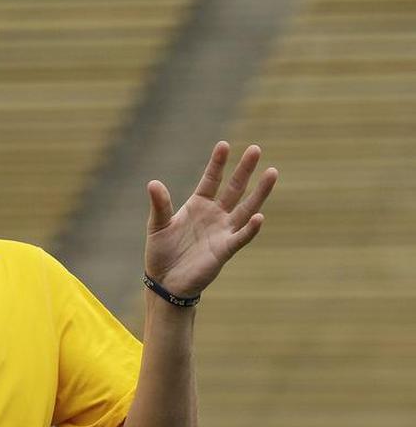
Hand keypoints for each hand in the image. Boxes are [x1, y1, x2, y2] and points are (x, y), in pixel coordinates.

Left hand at [144, 141, 277, 297]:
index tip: (224, 145)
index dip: (217, 163)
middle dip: (245, 170)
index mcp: (197, 205)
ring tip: (272, 172)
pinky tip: (260, 216)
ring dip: (259, 192)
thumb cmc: (161, 252)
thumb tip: (153, 183)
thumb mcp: (158, 225)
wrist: (165, 282)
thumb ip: (160, 205)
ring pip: (246, 208)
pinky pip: (241, 237)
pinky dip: (251, 228)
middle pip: (234, 188)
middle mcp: (214, 215)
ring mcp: (222, 231)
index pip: (211, 179)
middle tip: (256, 149)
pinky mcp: (225, 250)